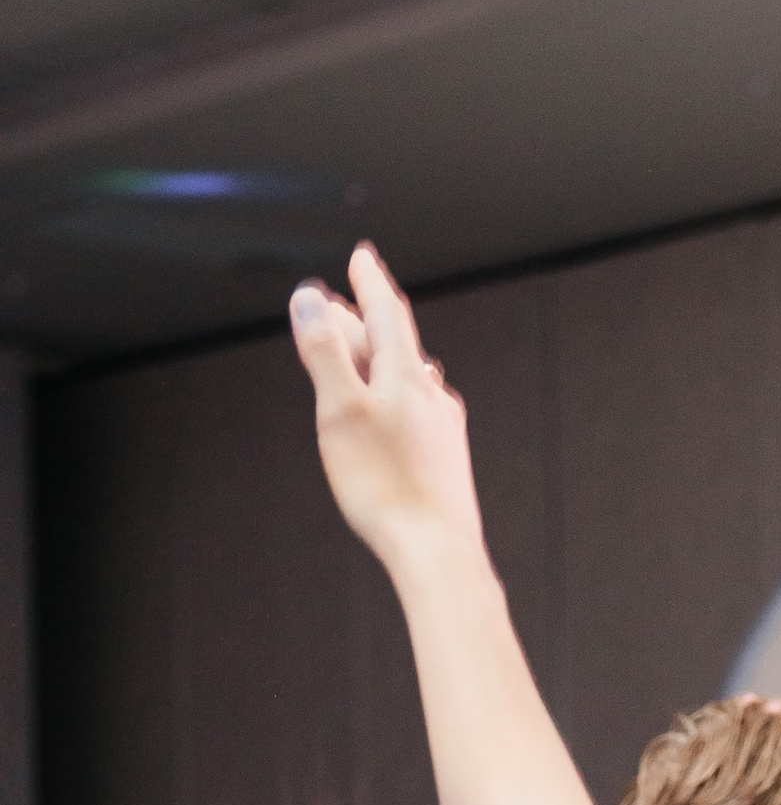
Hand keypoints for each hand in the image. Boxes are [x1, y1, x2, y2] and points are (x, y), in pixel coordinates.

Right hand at [290, 246, 483, 571]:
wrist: (435, 549)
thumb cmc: (382, 483)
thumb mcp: (339, 411)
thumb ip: (324, 352)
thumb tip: (310, 296)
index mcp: (404, 376)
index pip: (387, 312)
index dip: (370, 282)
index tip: (362, 256)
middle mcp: (431, 394)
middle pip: (395, 343)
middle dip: (363, 320)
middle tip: (340, 300)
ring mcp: (443, 425)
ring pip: (409, 375)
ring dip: (382, 356)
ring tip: (367, 346)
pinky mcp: (447, 456)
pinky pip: (420, 406)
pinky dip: (399, 392)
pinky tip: (409, 407)